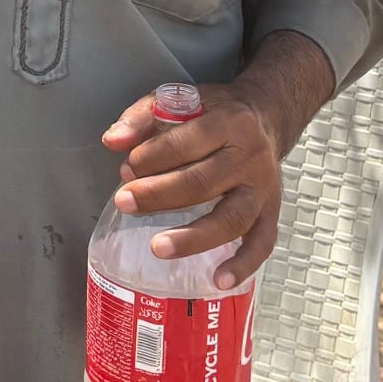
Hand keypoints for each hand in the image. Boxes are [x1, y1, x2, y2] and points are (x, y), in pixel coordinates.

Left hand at [102, 38, 329, 289]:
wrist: (265, 116)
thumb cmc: (214, 112)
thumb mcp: (179, 100)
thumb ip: (142, 118)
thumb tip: (111, 141)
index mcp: (228, 124)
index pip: (188, 142)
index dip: (153, 156)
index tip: (126, 167)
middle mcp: (250, 158)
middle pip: (204, 182)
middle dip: (159, 194)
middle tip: (125, 202)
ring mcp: (263, 189)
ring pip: (232, 218)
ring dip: (194, 237)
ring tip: (159, 248)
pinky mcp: (271, 212)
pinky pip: (262, 243)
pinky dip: (243, 265)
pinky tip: (218, 281)